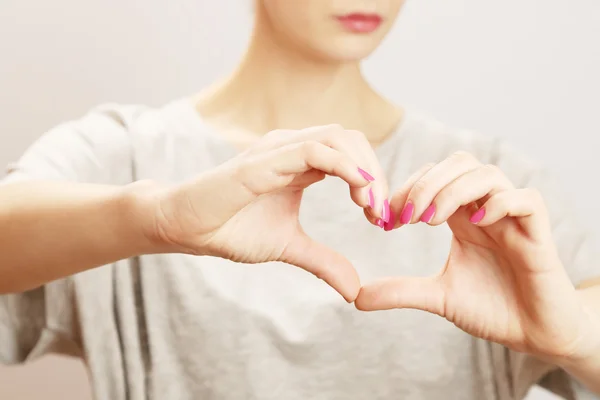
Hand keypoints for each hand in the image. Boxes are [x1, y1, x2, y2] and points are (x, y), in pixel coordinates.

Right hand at [145, 125, 389, 301]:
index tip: (381, 217)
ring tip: (371, 205)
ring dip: (364, 169)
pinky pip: (312, 150)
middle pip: (351, 139)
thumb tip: (354, 289)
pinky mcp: (263, 161)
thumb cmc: (231, 229)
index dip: (374, 180)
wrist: (186, 228)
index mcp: (301, 162)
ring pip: (337, 137)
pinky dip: (343, 165)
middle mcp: (292, 147)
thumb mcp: (288, 247)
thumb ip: (323, 261)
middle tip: (382, 212)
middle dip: (376, 173)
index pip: (351, 153)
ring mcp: (277, 150)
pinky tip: (357, 189)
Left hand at [356, 151, 599, 359]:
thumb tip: (356, 297)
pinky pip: (526, 199)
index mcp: (462, 215)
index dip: (406, 189)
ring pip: (487, 174)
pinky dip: (500, 203)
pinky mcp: (539, 233)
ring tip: (432, 221)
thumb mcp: (437, 297)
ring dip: (453, 190)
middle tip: (405, 217)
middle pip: (458, 165)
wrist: (534, 333)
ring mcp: (513, 217)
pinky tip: (477, 224)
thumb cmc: (491, 308)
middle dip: (425, 184)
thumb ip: (400, 291)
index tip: (383, 220)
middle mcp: (486, 208)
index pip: (432, 177)